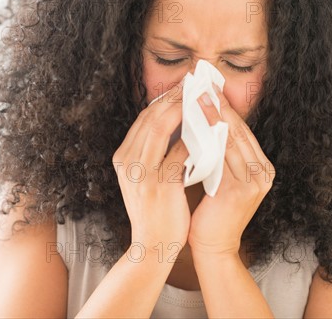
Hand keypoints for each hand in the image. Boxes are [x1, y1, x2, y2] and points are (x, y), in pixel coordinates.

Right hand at [113, 81, 190, 253]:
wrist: (151, 246)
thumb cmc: (153, 210)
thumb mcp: (142, 177)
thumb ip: (151, 151)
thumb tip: (176, 121)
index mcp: (122, 157)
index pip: (143, 119)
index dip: (163, 100)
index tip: (182, 88)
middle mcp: (127, 161)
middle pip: (150, 117)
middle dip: (174, 97)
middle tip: (195, 84)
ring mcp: (141, 173)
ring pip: (161, 127)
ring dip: (183, 109)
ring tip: (202, 98)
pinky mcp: (160, 185)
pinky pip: (179, 152)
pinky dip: (195, 138)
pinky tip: (209, 129)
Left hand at [188, 83, 275, 255]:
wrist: (213, 246)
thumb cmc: (211, 211)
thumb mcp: (218, 176)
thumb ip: (217, 152)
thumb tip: (200, 118)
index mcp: (259, 166)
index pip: (239, 129)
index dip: (223, 106)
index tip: (206, 87)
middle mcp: (263, 171)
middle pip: (238, 129)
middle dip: (218, 104)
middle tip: (201, 83)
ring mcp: (257, 180)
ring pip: (232, 139)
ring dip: (213, 116)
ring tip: (196, 96)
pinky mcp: (244, 190)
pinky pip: (224, 156)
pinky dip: (210, 138)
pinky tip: (195, 123)